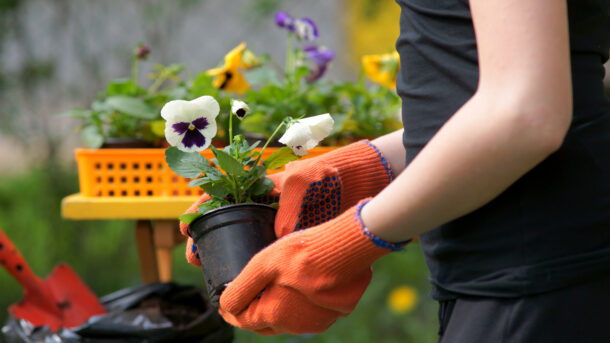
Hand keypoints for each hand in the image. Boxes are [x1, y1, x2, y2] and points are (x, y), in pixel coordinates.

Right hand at [180, 140, 392, 265]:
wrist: (362, 181)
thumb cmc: (331, 172)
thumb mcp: (306, 179)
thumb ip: (287, 203)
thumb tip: (279, 236)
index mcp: (262, 185)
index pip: (222, 193)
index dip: (201, 208)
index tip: (187, 226)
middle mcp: (266, 204)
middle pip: (225, 218)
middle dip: (205, 235)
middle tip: (195, 257)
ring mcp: (278, 220)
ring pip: (242, 236)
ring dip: (223, 250)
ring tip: (211, 268)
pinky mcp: (292, 235)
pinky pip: (265, 248)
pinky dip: (251, 259)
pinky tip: (244, 272)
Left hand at [218, 199, 408, 334]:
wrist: (348, 246)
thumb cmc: (303, 251)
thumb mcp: (263, 264)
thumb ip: (241, 288)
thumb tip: (224, 305)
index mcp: (275, 315)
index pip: (243, 320)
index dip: (230, 310)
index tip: (223, 300)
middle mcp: (296, 326)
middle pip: (264, 323)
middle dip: (251, 311)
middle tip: (243, 295)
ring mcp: (318, 322)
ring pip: (287, 320)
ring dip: (276, 308)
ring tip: (269, 288)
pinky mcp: (335, 313)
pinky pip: (308, 313)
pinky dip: (297, 304)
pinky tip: (296, 286)